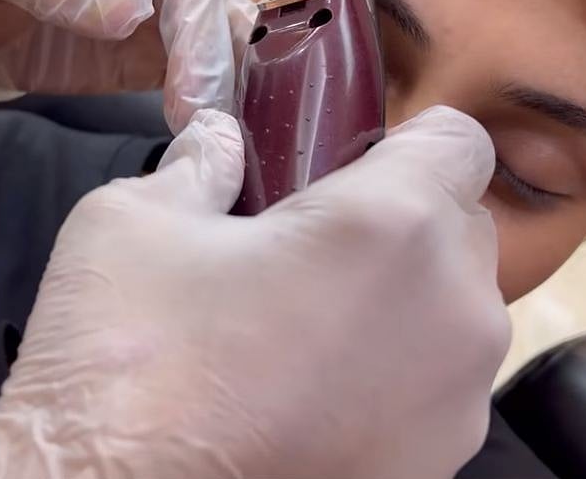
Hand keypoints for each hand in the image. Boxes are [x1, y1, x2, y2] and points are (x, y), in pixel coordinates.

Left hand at [0, 0, 255, 131]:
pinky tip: (202, 144)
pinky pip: (187, 82)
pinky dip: (202, 110)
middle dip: (220, 72)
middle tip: (209, 133)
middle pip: (215, 16)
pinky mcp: (138, 63)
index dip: (200, 39)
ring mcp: (149, 19)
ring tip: (213, 147)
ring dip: (220, 95)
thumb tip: (136, 9)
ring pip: (213, 51)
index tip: (193, 98)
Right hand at [0, 106, 510, 478]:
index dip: (408, 141)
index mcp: (390, 224)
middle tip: (313, 245)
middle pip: (461, 227)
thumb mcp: (132, 220)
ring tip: (309, 329)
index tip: (353, 164)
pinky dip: (395, 375)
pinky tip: (314, 396)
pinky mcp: (436, 468)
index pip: (459, 141)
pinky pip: (437, 388)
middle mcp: (452, 310)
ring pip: (455, 312)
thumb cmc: (124, 358)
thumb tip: (219, 139)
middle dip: (404, 219)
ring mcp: (455, 401)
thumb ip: (198, 162)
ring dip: (403, 300)